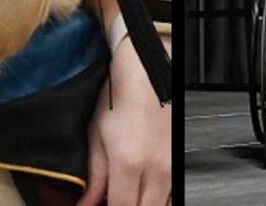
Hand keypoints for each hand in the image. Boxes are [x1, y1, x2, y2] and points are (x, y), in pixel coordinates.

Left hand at [77, 36, 170, 205]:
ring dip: (142, 203)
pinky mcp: (178, 160)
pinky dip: (155, 196)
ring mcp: (172, 165)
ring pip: (161, 205)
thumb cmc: (119, 95)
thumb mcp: (96, 137)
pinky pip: (169, 191)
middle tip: (114, 200)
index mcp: (129, 163)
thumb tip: (86, 204)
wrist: (145, 73)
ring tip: (125, 193)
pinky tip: (140, 187)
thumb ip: (94, 178)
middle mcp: (156, 168)